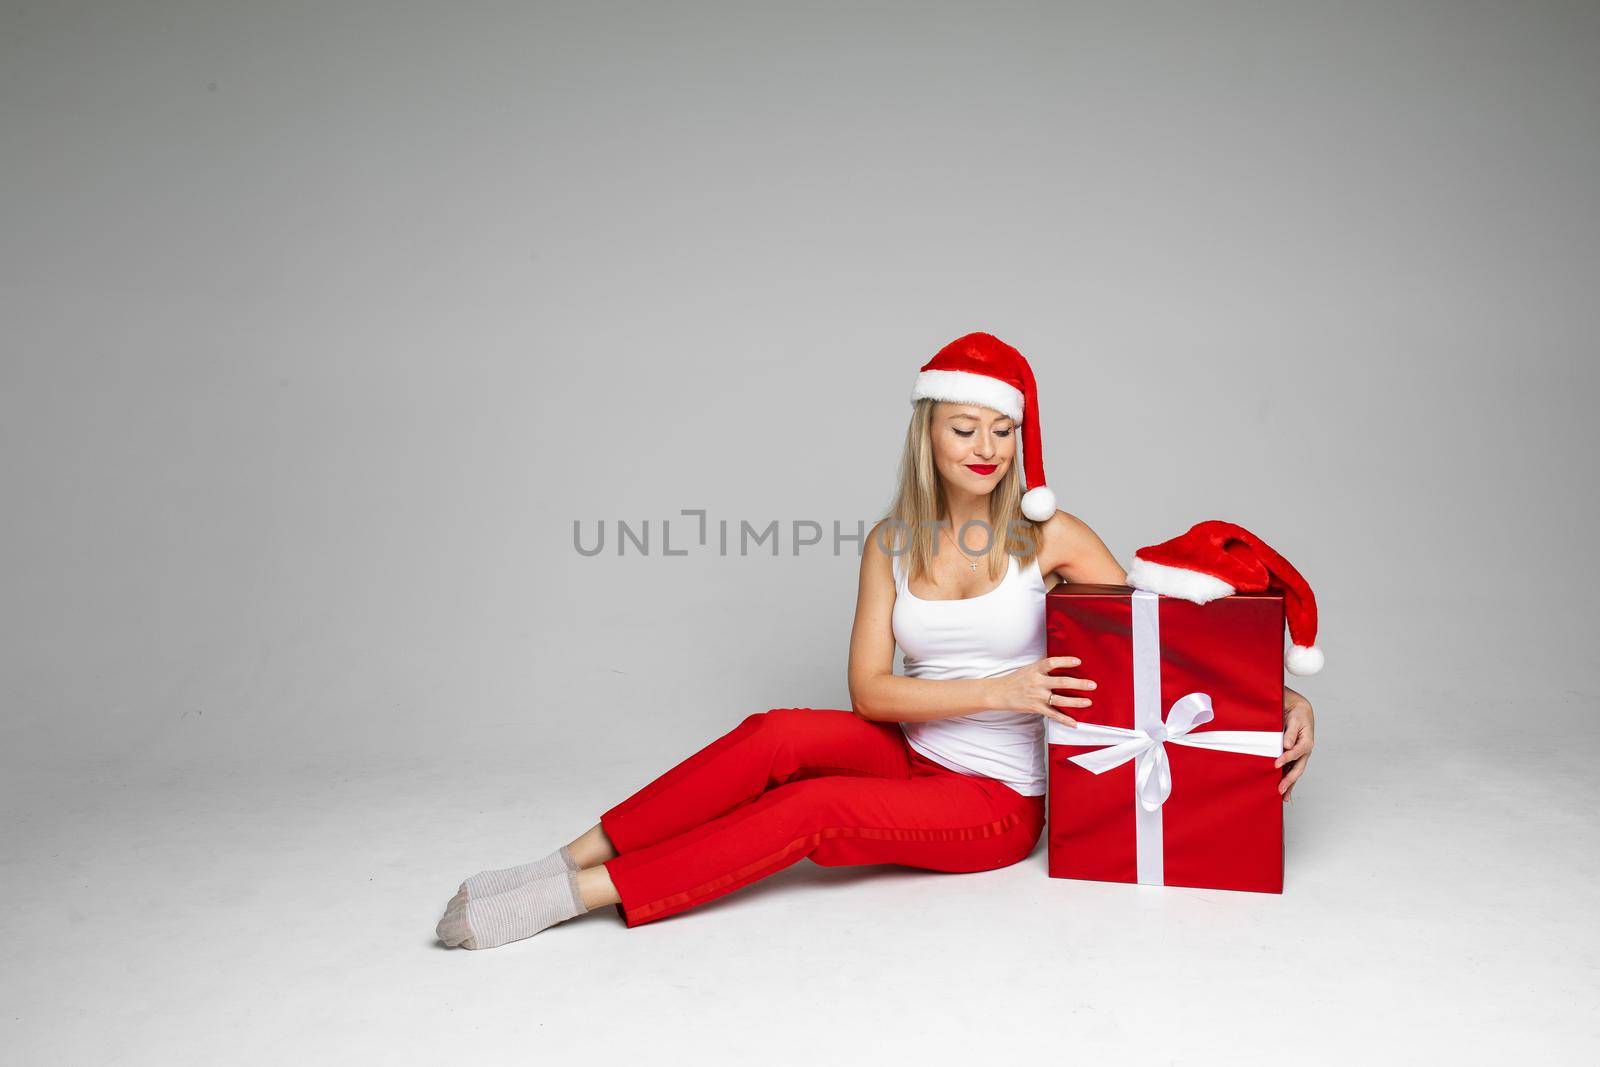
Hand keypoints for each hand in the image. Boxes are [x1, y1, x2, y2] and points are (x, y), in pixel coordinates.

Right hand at [989, 656, 1094, 726]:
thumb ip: (1044, 668)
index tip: (1078, 661)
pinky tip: (1074, 723)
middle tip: (1092, 685)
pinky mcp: (1036, 708)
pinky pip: (1053, 715)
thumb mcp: (1029, 669)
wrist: (999, 693)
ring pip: (1060, 700)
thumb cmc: (1016, 679)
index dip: (1065, 661)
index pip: (1052, 663)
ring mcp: (1037, 696)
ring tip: (1088, 702)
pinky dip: (1064, 720)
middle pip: (1061, 682)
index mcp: (1035, 670)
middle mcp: (1037, 682)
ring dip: (1076, 701)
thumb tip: (1062, 664)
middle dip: (1078, 684)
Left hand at [1275, 686, 1314, 800]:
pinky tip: (1284, 789)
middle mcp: (1305, 751)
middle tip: (1280, 789)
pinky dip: (1288, 779)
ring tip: (1283, 796)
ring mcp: (1300, 755)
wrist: (1299, 711)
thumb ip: (1291, 733)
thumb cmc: (1297, 714)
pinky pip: (1291, 769)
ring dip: (1290, 784)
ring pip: (1295, 772)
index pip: (1297, 752)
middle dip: (1290, 780)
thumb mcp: (1294, 720)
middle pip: (1298, 768)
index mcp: (1307, 742)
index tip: (1276, 764)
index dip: (1286, 758)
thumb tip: (1287, 745)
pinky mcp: (1295, 756)